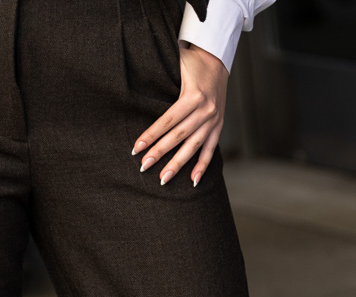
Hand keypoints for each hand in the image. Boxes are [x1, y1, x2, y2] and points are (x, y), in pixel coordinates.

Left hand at [131, 41, 227, 186]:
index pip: (168, 120)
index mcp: (193, 95)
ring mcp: (214, 120)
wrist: (218, 56)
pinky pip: (210, 149)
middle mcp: (205, 110)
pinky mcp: (219, 125)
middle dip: (160, 153)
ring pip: (193, 146)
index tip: (137, 148)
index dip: (152, 135)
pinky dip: (202, 166)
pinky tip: (192, 181)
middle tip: (144, 167)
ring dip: (178, 164)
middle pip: (178, 136)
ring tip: (163, 179)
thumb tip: (138, 93)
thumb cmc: (192, 59)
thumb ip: (162, 80)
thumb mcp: (176, 63)